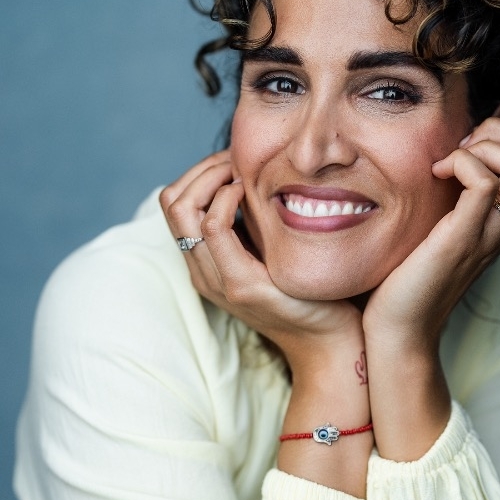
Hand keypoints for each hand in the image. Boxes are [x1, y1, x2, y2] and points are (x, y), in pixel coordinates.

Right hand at [159, 153, 362, 372]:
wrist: (328, 340)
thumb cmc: (308, 291)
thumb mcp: (272, 251)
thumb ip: (255, 225)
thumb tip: (253, 176)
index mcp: (206, 263)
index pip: (175, 202)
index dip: (200, 171)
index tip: (235, 159)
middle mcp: (202, 272)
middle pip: (171, 201)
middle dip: (203, 168)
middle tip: (239, 159)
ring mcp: (217, 280)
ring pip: (183, 209)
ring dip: (212, 176)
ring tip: (244, 171)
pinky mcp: (240, 285)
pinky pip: (213, 227)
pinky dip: (227, 198)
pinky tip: (251, 192)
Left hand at [363, 116, 499, 351]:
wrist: (398, 329)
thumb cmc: (408, 274)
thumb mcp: (436, 221)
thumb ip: (450, 191)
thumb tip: (445, 149)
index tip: (462, 149)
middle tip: (458, 153)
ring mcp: (489, 232)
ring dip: (483, 149)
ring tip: (447, 167)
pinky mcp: (462, 240)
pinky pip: (485, 184)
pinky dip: (461, 165)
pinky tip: (435, 176)